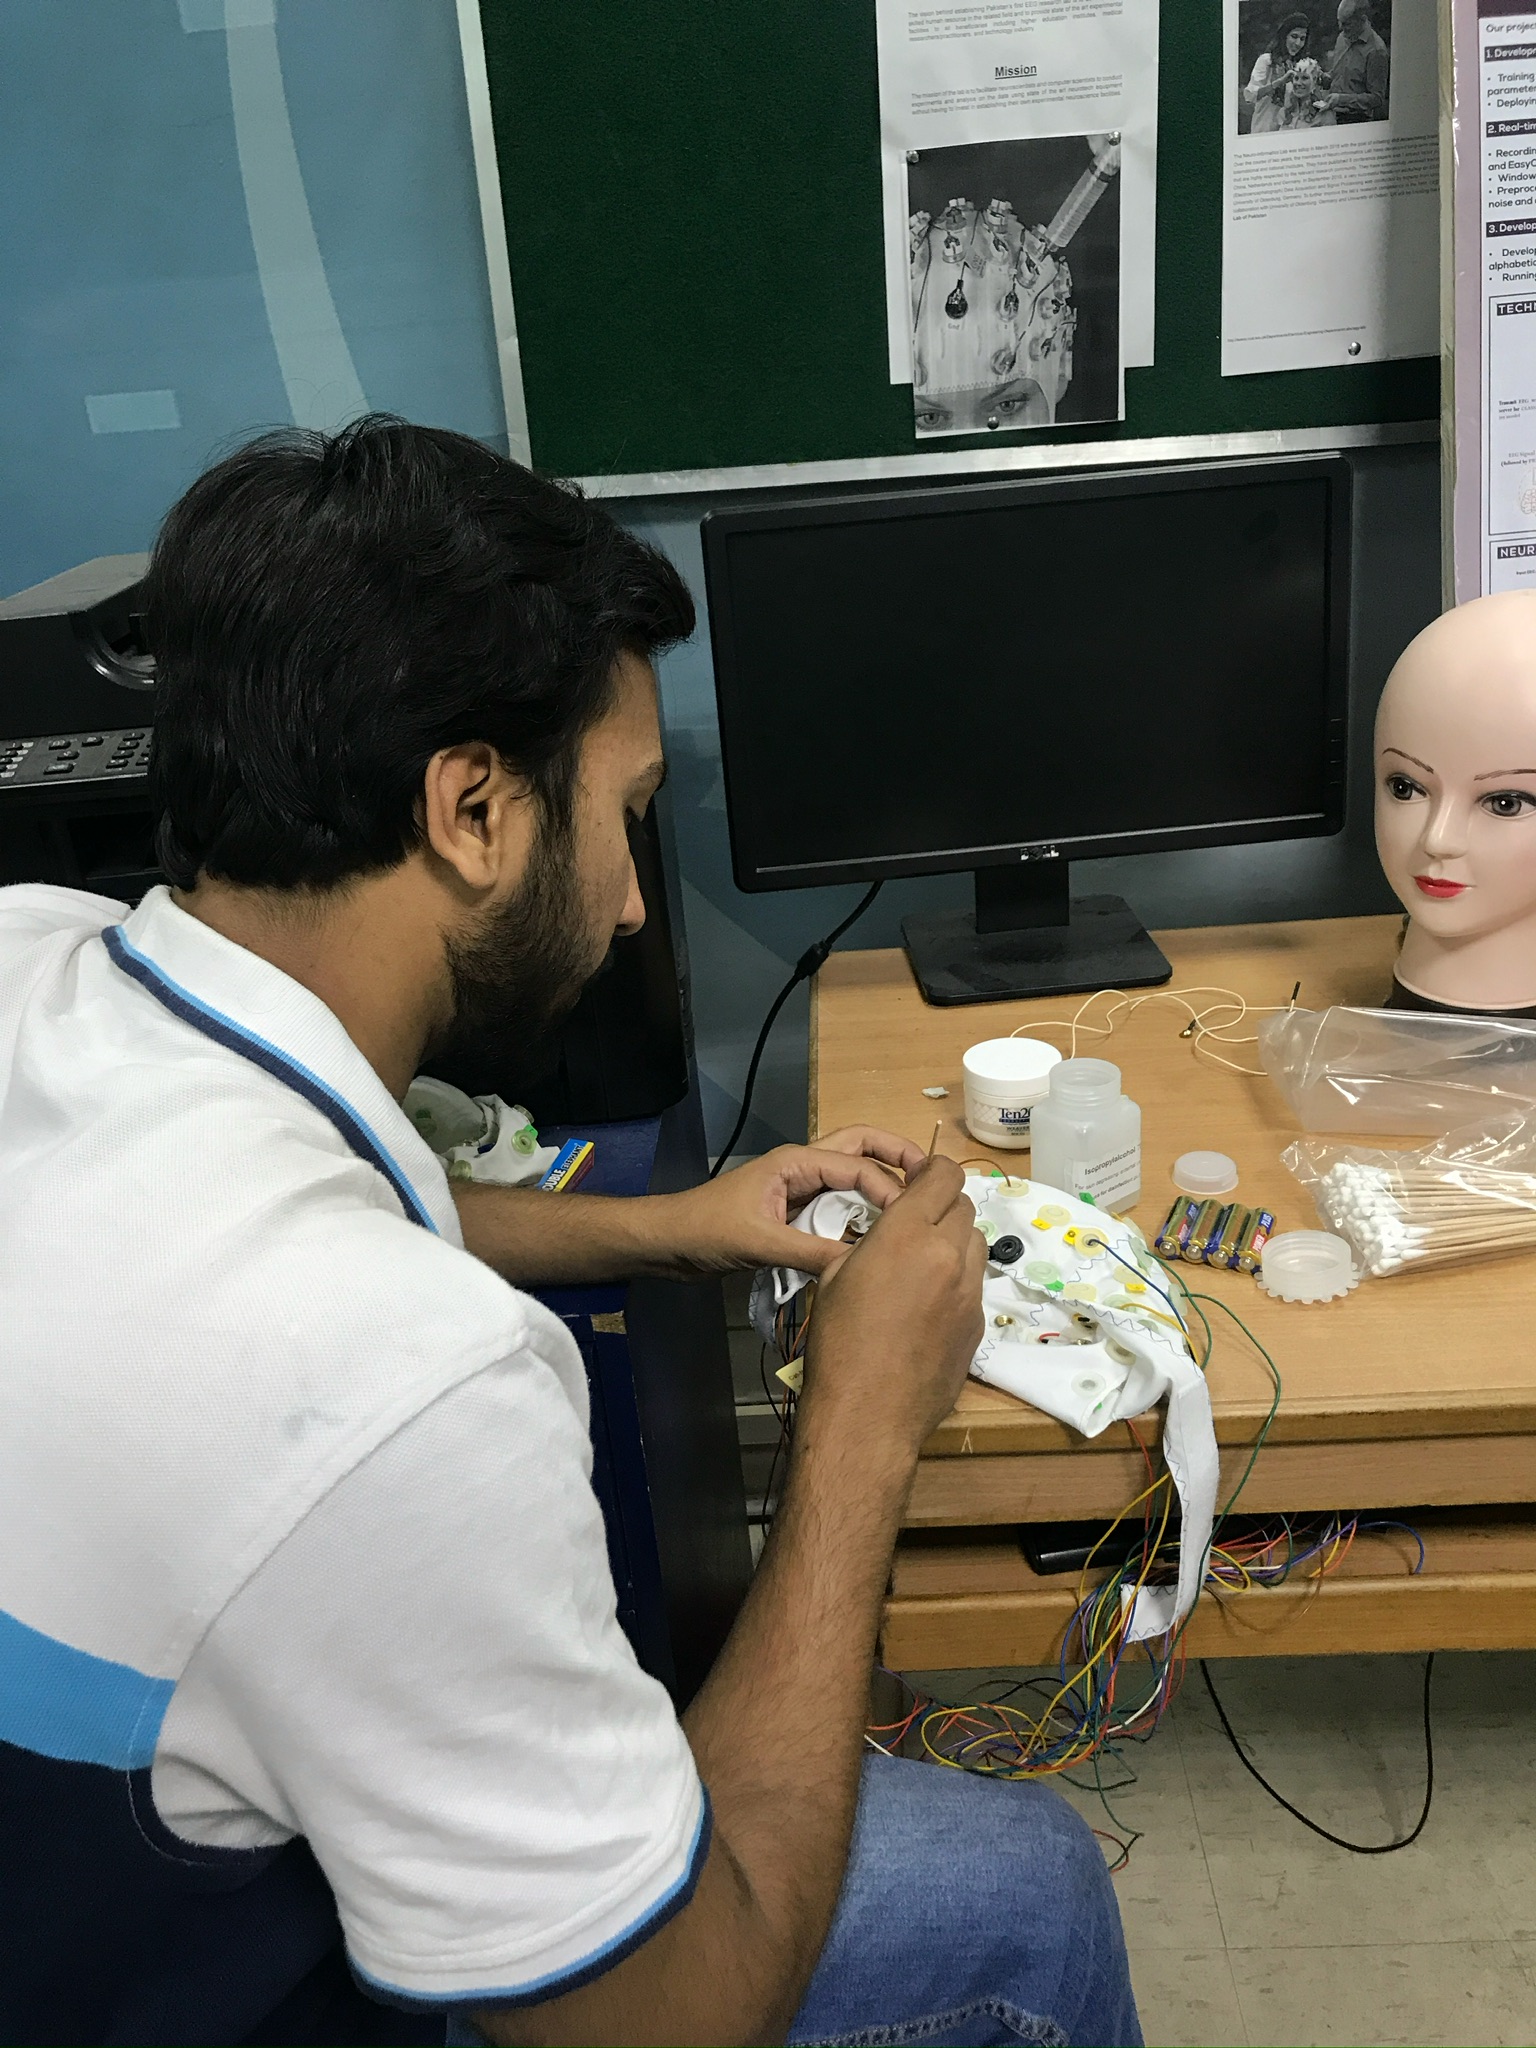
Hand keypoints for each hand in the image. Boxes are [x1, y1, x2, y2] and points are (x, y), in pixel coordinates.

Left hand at [657, 1126, 925, 1278]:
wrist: (669, 1243)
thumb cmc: (705, 1232)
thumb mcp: (758, 1242)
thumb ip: (807, 1251)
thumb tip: (859, 1265)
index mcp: (796, 1162)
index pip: (857, 1166)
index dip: (889, 1190)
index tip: (909, 1221)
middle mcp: (803, 1167)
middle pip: (862, 1146)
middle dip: (898, 1156)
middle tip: (933, 1181)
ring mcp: (800, 1188)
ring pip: (852, 1173)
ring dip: (882, 1183)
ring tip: (915, 1209)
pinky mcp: (795, 1211)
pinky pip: (839, 1204)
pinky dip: (862, 1213)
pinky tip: (879, 1238)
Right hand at [798, 1155, 985, 1456]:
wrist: (868, 1413)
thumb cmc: (837, 1342)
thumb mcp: (835, 1276)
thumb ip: (872, 1243)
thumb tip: (889, 1237)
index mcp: (908, 1234)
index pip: (943, 1175)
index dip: (931, 1172)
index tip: (917, 1182)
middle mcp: (949, 1255)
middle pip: (963, 1207)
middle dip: (941, 1208)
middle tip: (914, 1227)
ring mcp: (970, 1292)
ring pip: (976, 1244)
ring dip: (954, 1242)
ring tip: (924, 1265)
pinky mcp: (979, 1325)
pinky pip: (975, 1285)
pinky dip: (958, 1282)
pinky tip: (929, 1306)